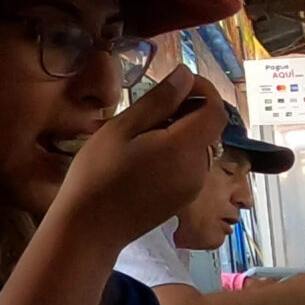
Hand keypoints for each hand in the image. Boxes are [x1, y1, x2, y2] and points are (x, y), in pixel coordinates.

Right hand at [50, 68, 227, 249]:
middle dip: (185, 109)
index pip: (215, 109)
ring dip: (177, 130)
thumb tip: (185, 75)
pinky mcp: (182, 198)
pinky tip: (141, 156)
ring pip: (197, 145)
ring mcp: (192, 187)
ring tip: (138, 133)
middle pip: (207, 127)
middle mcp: (198, 168)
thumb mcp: (122, 128)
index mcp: (185, 147)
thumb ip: (159, 100)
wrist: (89, 229)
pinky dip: (174, 151)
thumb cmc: (98, 174)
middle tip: (145, 108)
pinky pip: (188, 164)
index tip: (175, 83)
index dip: (202, 89)